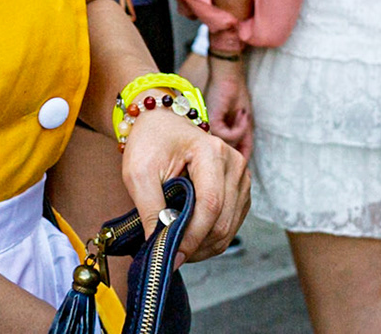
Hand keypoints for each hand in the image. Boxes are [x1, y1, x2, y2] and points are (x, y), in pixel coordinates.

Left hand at [119, 108, 249, 265]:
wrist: (162, 124)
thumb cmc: (149, 143)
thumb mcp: (138, 173)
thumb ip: (150, 209)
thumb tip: (161, 247)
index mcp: (211, 152)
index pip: (210, 204)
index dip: (192, 236)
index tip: (171, 256)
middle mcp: (234, 164)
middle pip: (222, 222)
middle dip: (195, 245)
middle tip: (168, 254)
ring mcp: (241, 178)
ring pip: (228, 229)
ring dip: (203, 246)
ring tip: (176, 245)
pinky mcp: (240, 191)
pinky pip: (230, 226)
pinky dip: (210, 239)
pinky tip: (190, 236)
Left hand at [202, 59, 251, 157]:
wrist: (228, 78)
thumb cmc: (236, 96)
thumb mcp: (243, 121)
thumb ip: (241, 138)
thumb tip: (242, 158)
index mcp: (220, 133)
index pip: (229, 156)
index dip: (237, 163)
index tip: (245, 168)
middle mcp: (214, 133)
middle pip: (229, 152)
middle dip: (239, 147)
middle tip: (245, 129)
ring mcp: (211, 129)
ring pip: (229, 145)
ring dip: (241, 131)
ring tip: (243, 114)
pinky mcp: (212, 123)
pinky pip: (228, 136)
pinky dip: (238, 127)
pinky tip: (240, 114)